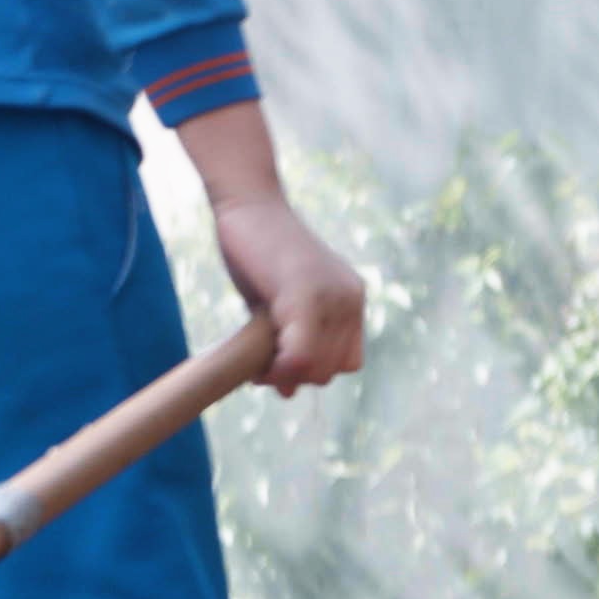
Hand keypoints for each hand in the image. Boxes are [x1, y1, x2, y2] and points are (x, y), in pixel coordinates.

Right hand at [211, 197, 366, 391]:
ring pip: (318, 367)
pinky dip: (281, 367)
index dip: (314, 373)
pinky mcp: (304, 294)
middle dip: (298, 378)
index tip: (279, 369)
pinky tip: (259, 364)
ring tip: (258, 365)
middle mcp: (350, 300)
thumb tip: (288, 394)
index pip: (348, 363)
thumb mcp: (280, 303)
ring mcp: (331, 297)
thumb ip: (288, 341)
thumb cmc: (258, 251)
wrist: (247, 204)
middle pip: (334, 370)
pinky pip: (301, 352)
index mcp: (351, 302)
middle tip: (262, 371)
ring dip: (285, 376)